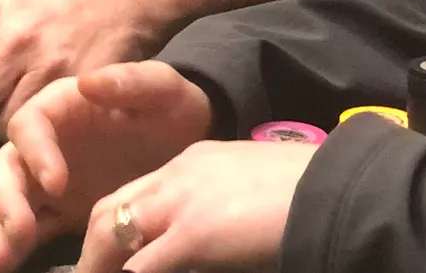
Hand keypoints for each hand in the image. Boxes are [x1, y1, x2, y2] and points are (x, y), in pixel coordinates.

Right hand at [0, 61, 211, 272]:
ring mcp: (47, 178)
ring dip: (1, 228)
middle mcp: (45, 141)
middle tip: (20, 235)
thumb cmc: (173, 110)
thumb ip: (131, 81)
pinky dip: (15, 246)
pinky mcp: (57, 210)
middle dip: (6, 199)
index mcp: (62, 105)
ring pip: (7, 198)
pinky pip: (27, 227)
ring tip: (3, 263)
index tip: (57, 185)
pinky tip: (11, 267)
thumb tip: (85, 84)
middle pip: (7, 165)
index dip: (35, 152)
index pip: (30, 124)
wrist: (190, 147)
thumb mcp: (164, 89)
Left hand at [73, 139, 314, 272]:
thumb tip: (215, 236)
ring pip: (113, 231)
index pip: (136, 192)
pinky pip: (142, 264)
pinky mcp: (192, 234)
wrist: (333, 187)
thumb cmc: (304, 191)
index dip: (115, 225)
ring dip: (98, 263)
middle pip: (112, 208)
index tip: (106, 253)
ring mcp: (181, 202)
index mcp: (193, 161)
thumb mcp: (250, 188)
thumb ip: (222, 206)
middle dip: (92, 246)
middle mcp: (177, 175)